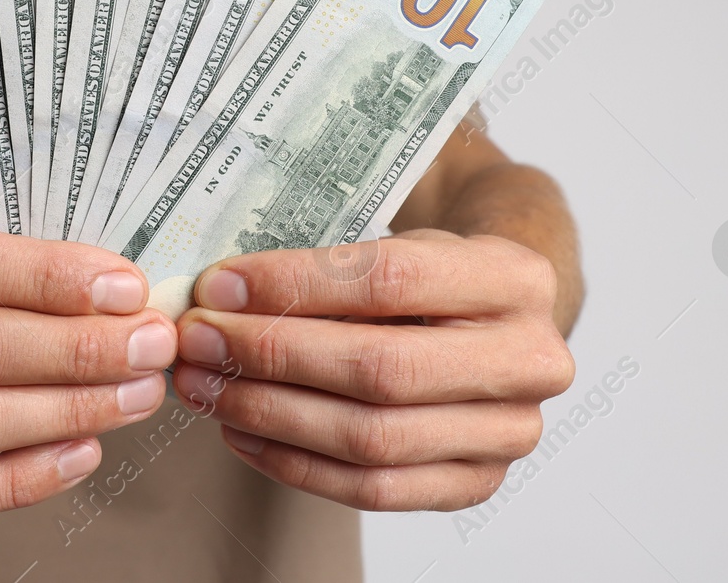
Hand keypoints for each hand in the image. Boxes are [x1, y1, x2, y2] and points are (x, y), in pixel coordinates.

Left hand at [171, 227, 573, 510]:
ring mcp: (509, 432)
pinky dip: (294, 462)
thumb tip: (220, 294)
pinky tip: (242, 431)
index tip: (220, 286)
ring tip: (206, 387)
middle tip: (199, 339)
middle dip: (272, 355)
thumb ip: (329, 264)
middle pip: (381, 369)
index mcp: (515, 277)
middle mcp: (529, 360)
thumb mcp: (401, 239)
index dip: (295, 285)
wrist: (494, 316)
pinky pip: (372, 488)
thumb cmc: (433, 274)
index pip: (391, 280)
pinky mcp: (476, 482)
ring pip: (371, 438)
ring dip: (270, 414)